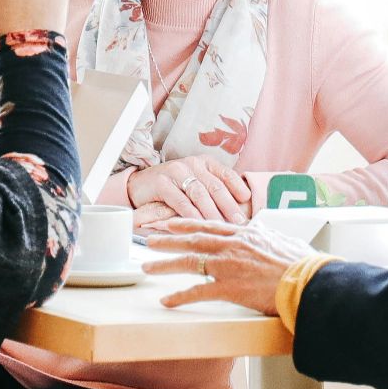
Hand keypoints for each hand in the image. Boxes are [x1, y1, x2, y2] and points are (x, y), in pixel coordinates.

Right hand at [127, 157, 251, 223]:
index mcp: (205, 163)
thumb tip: (238, 210)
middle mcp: (193, 164)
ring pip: (200, 194)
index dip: (238, 187)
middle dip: (229, 205)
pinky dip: (191, 214)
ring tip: (222, 226)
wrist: (139, 186)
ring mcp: (176, 172)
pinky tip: (199, 225)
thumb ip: (212, 192)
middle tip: (239, 221)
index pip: (226, 174)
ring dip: (212, 212)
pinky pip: (180, 201)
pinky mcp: (162, 183)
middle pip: (215, 186)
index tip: (248, 201)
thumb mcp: (195, 185)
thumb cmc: (172, 188)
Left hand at [145, 219, 317, 312]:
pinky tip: (166, 300)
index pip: (210, 225)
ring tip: (147, 266)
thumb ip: (271, 238)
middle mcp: (233, 245)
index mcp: (246, 234)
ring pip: (189, 261)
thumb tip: (269, 235)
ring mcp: (229, 265)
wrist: (309, 281)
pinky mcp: (229, 287)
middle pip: (193, 239)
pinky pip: (197, 292)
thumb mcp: (286, 243)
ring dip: (165, 264)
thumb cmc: (304, 265)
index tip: (172, 224)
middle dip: (168, 239)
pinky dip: (179, 296)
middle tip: (149, 240)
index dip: (188, 224)